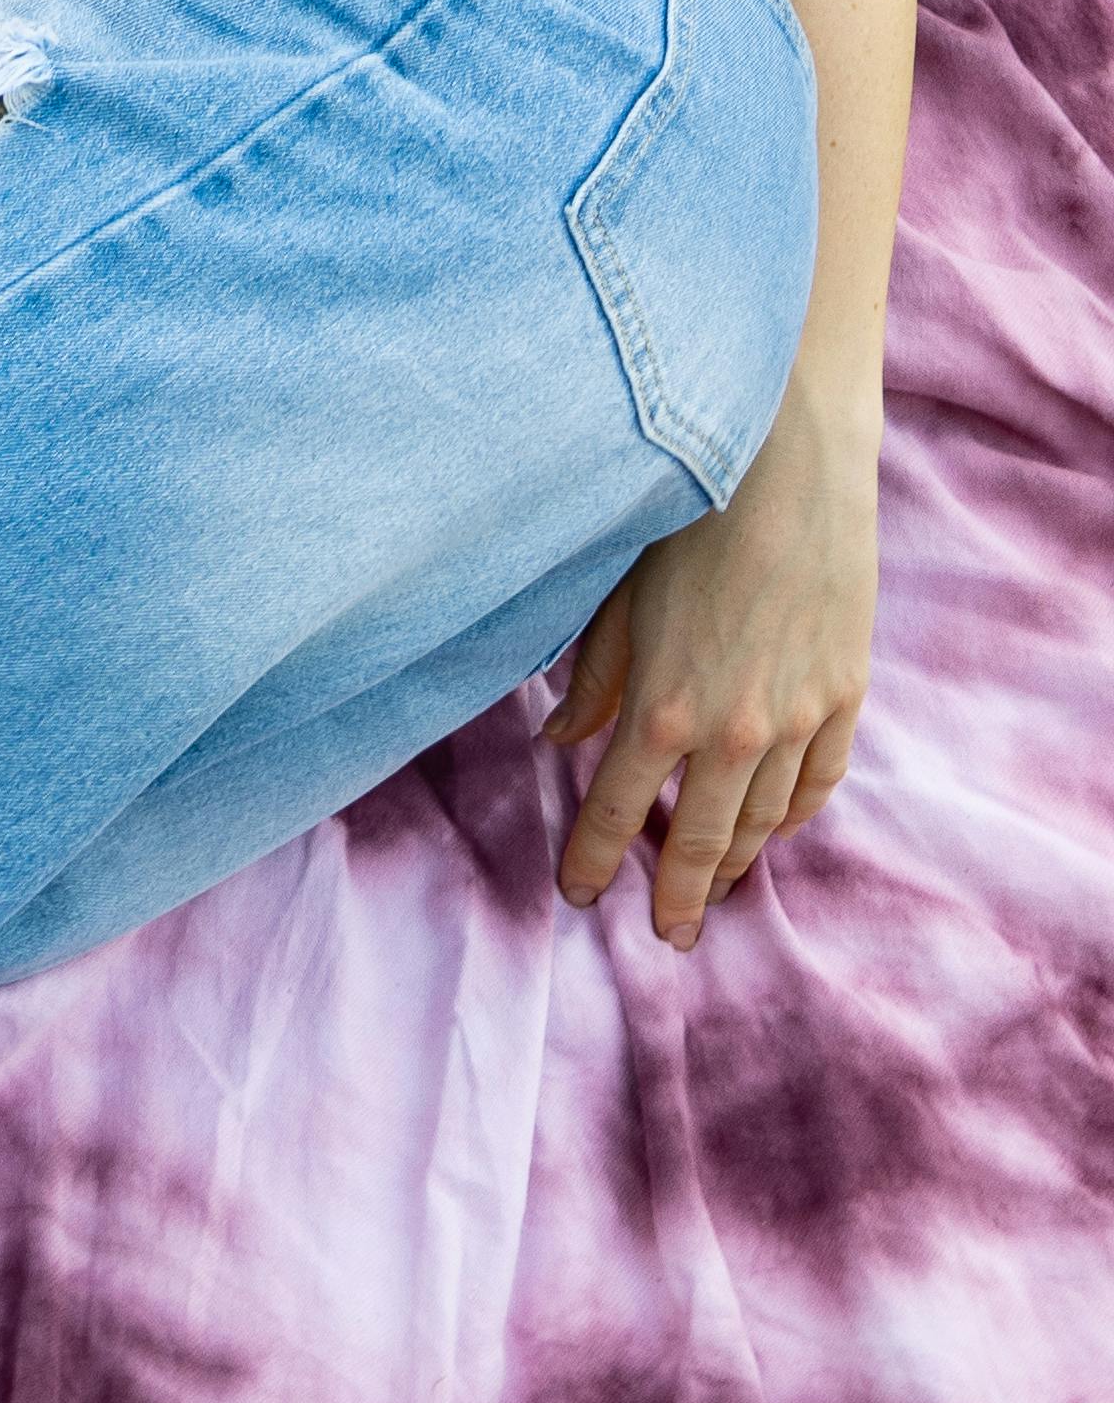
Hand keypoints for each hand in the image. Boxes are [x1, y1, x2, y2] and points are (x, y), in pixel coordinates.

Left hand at [549, 369, 878, 941]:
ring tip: (717, 891)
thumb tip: (557, 742)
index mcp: (662, 712)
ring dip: (739, 862)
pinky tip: (777, 826)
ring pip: (767, 821)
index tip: (580, 896)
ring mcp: (800, 720)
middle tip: (668, 934)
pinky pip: (821, 782)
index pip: (618, 814)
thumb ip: (590, 681)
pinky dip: (796, 813)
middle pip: (702, 842)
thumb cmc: (683, 520)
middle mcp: (735, 734)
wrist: (786, 469)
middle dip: (679, 894)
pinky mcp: (846, 695)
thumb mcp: (613, 600)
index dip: (597, 861)